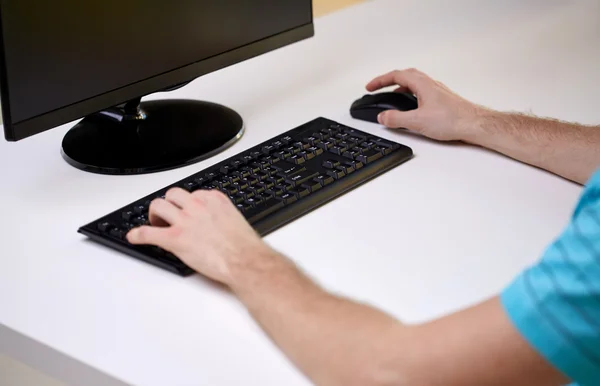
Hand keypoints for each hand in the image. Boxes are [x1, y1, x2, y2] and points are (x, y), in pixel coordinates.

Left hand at [126, 188, 275, 284]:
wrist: (244, 261)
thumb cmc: (244, 246)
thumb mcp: (235, 221)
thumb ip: (221, 217)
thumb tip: (215, 223)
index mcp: (213, 200)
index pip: (194, 193)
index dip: (187, 204)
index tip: (186, 211)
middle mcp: (197, 206)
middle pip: (173, 195)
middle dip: (169, 204)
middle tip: (168, 216)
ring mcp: (184, 221)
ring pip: (158, 206)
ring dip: (154, 215)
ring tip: (155, 224)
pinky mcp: (175, 238)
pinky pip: (148, 232)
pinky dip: (138, 234)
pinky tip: (134, 237)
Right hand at [366, 68, 485, 141]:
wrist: (474, 124)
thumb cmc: (453, 119)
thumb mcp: (417, 121)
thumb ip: (396, 119)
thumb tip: (382, 117)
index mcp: (422, 84)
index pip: (396, 75)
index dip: (380, 80)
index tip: (369, 87)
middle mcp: (430, 84)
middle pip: (405, 76)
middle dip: (388, 81)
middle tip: (378, 88)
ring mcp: (436, 92)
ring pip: (414, 84)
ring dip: (399, 87)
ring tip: (391, 97)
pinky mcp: (441, 101)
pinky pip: (421, 93)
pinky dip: (410, 96)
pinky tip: (411, 108)